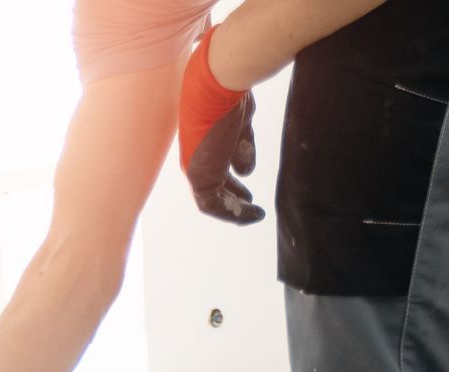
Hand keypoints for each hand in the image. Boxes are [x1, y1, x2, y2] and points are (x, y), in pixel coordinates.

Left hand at [180, 29, 262, 226]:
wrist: (220, 80)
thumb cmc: (231, 91)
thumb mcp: (241, 123)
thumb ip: (242, 146)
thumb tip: (245, 171)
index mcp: (200, 137)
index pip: (213, 162)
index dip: (229, 173)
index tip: (246, 178)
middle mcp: (195, 152)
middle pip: (212, 181)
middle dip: (232, 194)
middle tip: (248, 200)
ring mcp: (195, 165)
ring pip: (212, 198)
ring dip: (234, 208)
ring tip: (253, 212)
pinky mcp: (200, 176)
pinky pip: (214, 205)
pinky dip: (234, 213)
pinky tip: (254, 214)